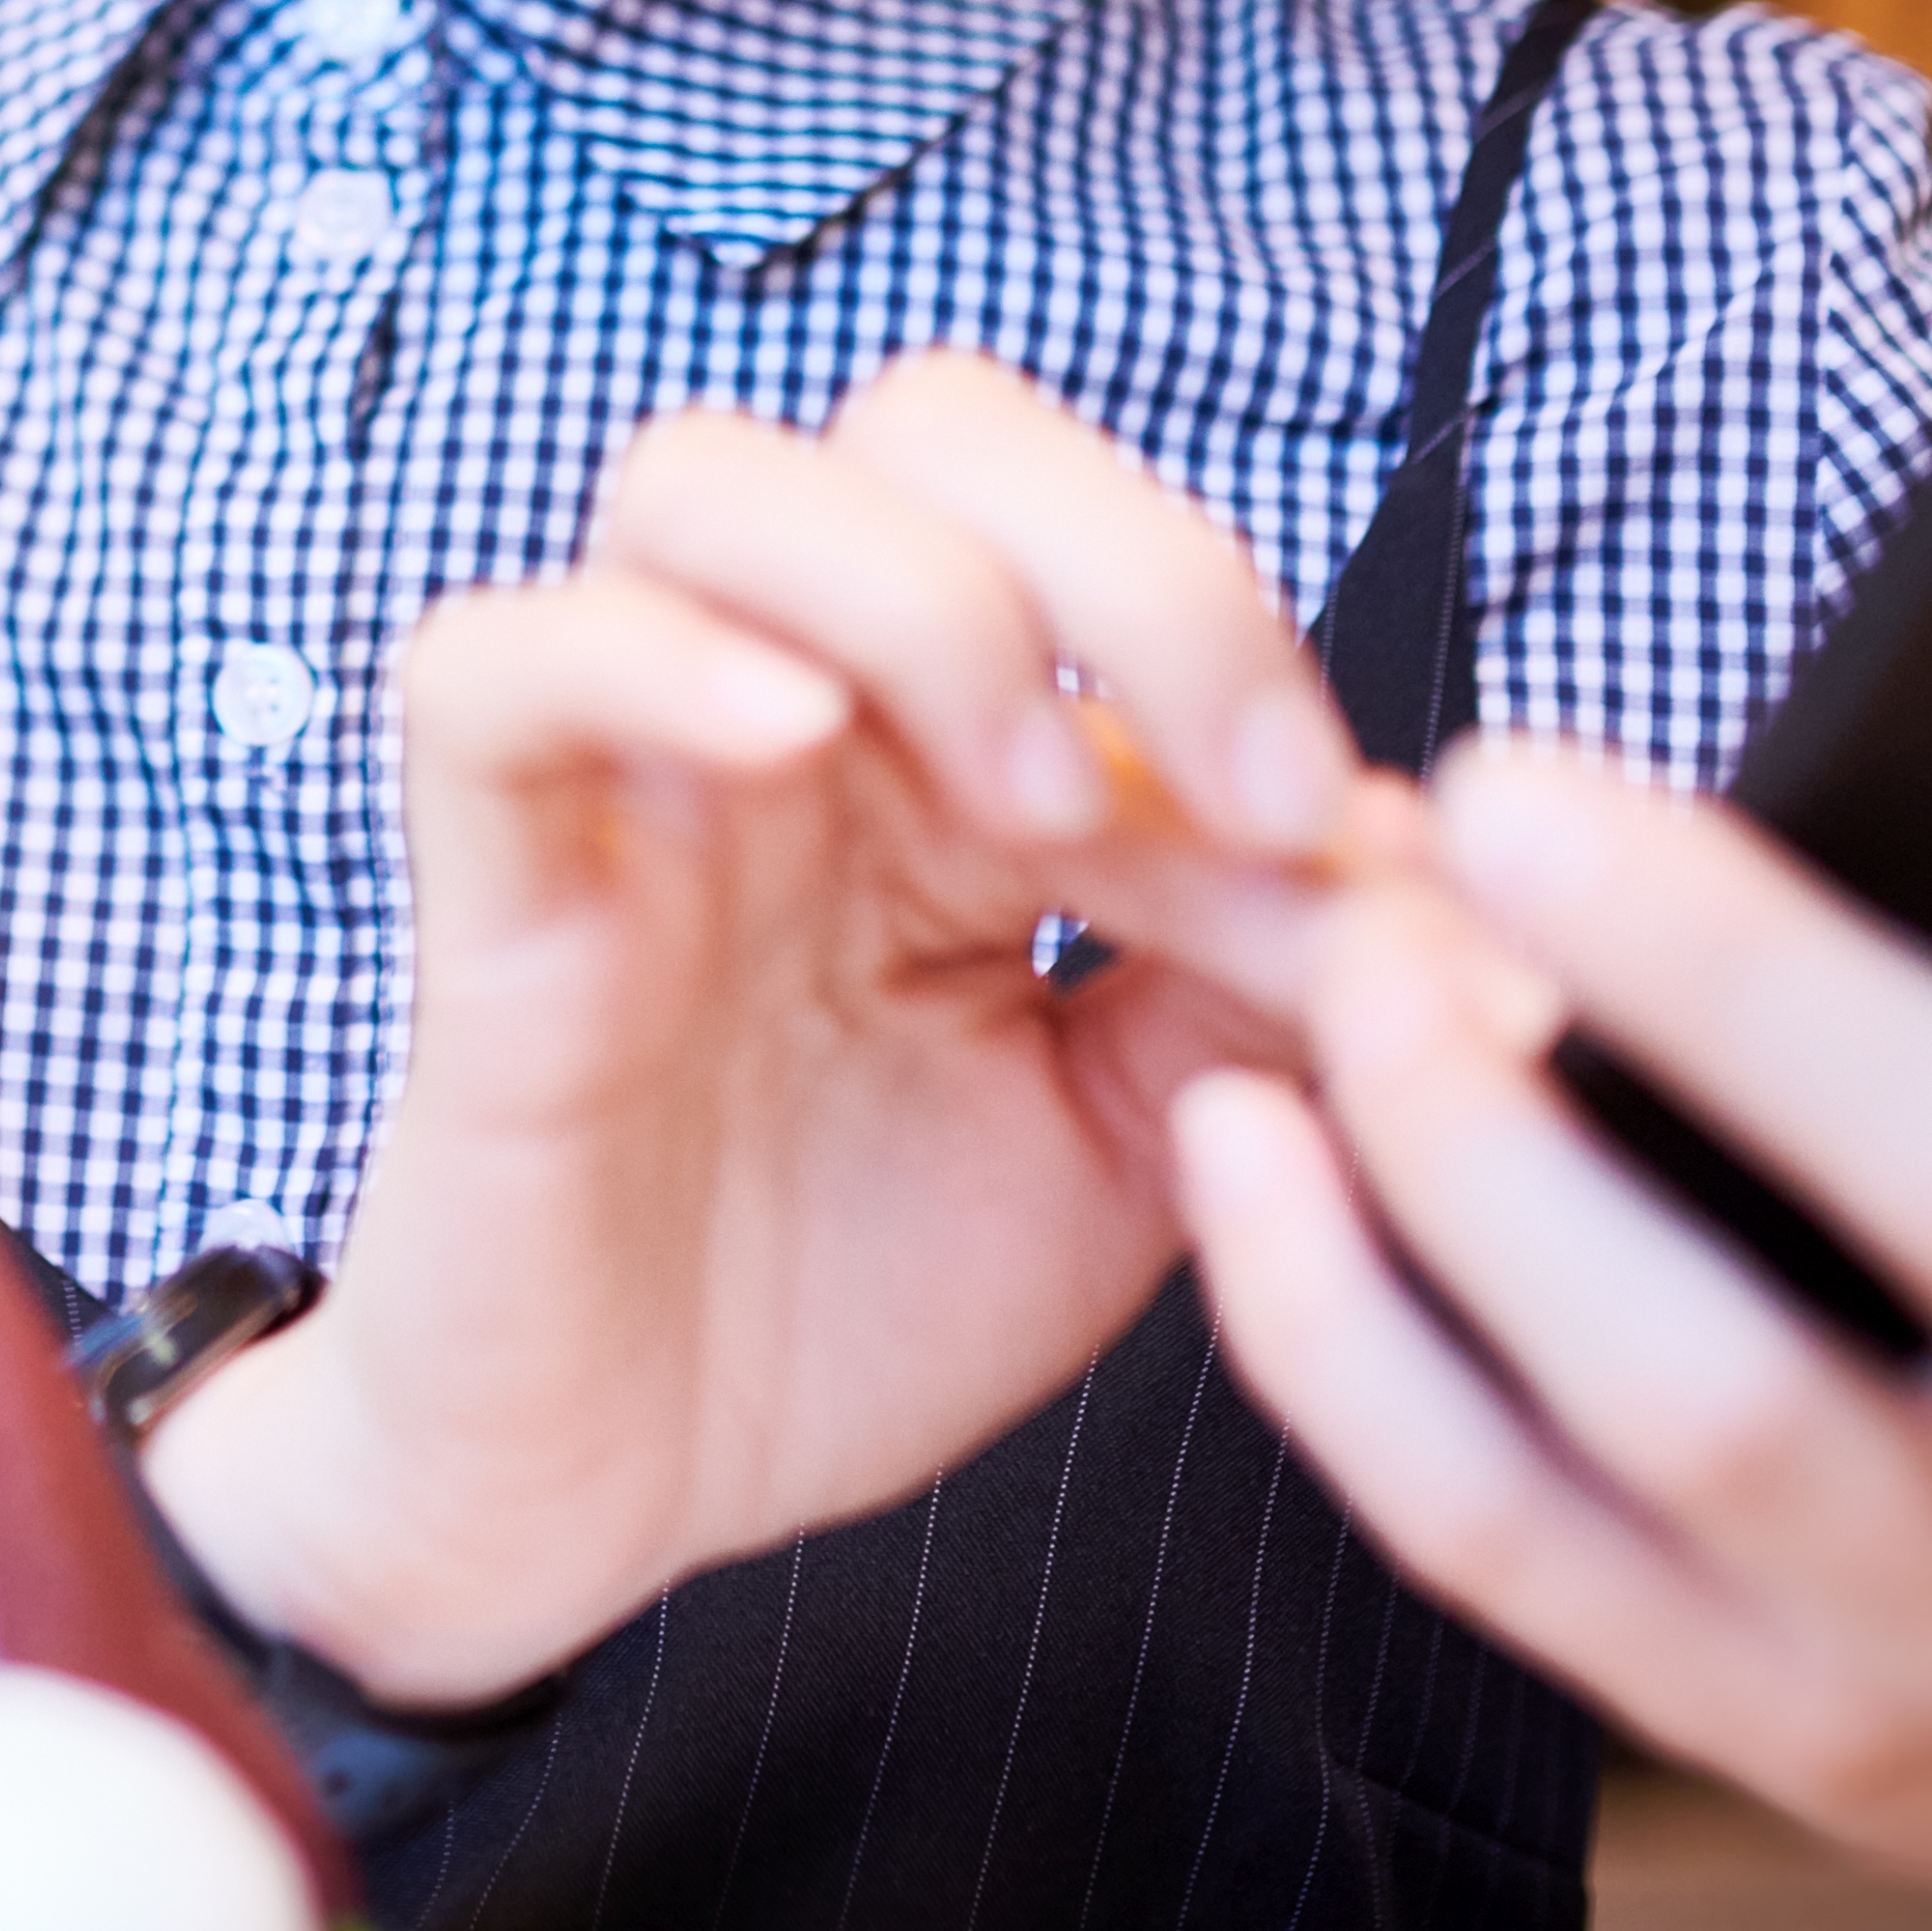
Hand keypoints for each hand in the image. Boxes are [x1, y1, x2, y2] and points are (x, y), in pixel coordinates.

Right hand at [144, 356, 1376, 1705]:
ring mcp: (626, 780)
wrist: (614, 1506)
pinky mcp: (487, 884)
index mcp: (946, 750)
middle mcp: (791, 716)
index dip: (1269, 679)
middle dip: (1128, 558)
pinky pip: (491, 666)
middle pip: (929, 424)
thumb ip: (1265, 987)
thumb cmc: (840, 1305)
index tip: (1371, 876)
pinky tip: (789, 737)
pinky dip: (642, 655)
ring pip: (705, 482)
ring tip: (1026, 802)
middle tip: (1237, 787)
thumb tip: (1444, 867)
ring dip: (916, 593)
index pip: (1116, 567)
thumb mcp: (1135, 1142)